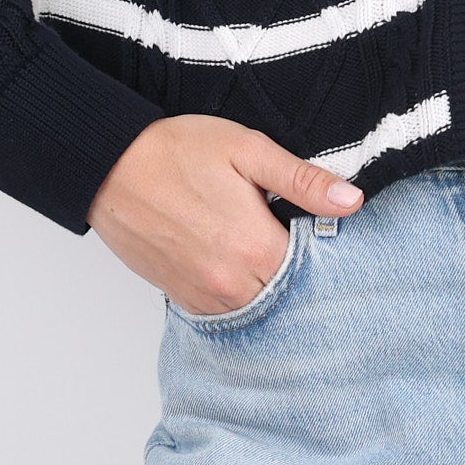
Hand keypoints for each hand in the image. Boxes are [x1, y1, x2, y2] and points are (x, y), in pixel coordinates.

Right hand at [87, 113, 364, 314]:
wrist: (111, 166)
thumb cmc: (178, 151)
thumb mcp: (248, 150)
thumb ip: (302, 181)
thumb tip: (353, 201)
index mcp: (254, 248)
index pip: (313, 270)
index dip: (325, 252)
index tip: (329, 234)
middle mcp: (230, 284)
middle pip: (286, 296)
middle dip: (300, 275)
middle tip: (303, 242)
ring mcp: (202, 297)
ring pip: (256, 310)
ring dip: (270, 289)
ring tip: (272, 254)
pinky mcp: (181, 298)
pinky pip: (224, 313)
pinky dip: (240, 297)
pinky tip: (244, 269)